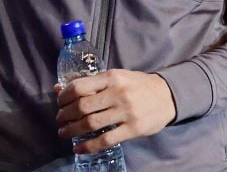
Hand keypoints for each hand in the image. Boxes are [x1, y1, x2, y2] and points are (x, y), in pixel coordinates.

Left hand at [55, 69, 176, 152]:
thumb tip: (58, 89)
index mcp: (112, 77)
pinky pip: (105, 140)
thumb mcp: (117, 77)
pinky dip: (88, 146)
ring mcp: (126, 111)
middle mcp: (118, 93)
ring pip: (91, 124)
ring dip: (72, 131)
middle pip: (82, 107)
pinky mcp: (133, 128)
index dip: (64, 97)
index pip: (80, 87)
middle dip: (65, 116)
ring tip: (64, 133)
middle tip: (60, 121)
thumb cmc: (138, 86)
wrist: (168, 96)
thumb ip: (91, 83)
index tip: (60, 104)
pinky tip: (79, 148)